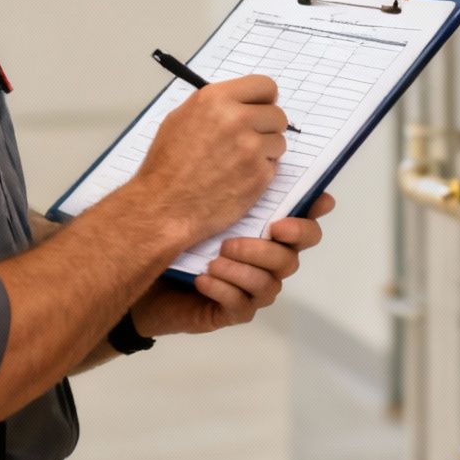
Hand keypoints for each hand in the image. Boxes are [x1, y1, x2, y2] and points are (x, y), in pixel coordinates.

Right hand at [125, 75, 287, 247]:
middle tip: (250, 140)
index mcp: (216, 99)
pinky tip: (237, 179)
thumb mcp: (180, 119)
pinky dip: (260, 173)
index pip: (265, 86)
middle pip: (278, 115)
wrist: (163, 206)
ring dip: (265, 152)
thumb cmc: (166, 166)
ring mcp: (251, 148)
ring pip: (279, 142)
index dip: (264, 100)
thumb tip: (239, 103)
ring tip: (238, 162)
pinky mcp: (259, 175)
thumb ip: (215, 106)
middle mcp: (236, 119)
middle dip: (267, 127)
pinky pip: (273, 167)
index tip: (260, 109)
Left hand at [130, 193, 335, 336]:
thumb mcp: (200, 204)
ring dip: (242, 269)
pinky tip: (202, 279)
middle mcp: (264, 261)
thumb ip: (226, 184)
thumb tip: (240, 148)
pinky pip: (241, 305)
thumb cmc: (176, 234)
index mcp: (264, 232)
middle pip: (292, 258)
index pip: (303, 224)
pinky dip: (223, 289)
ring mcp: (251, 288)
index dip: (312, 215)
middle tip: (240, 240)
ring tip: (214, 259)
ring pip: (269, 283)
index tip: (316, 204)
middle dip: (269, 248)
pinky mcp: (232, 311)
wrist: (143, 268)